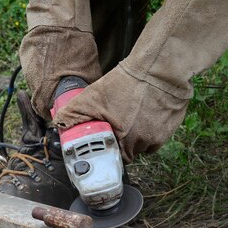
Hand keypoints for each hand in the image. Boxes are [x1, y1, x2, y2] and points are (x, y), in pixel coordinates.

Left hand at [52, 61, 188, 163]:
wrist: (159, 70)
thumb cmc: (126, 82)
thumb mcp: (93, 96)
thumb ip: (73, 113)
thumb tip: (58, 123)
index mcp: (122, 139)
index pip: (112, 157)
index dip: (106, 149)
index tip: (104, 141)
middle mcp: (141, 143)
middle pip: (127, 152)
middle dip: (121, 141)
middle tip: (117, 125)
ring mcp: (157, 137)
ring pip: (142, 145)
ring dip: (135, 137)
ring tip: (130, 118)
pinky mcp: (169, 130)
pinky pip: (156, 139)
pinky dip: (150, 132)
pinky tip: (145, 117)